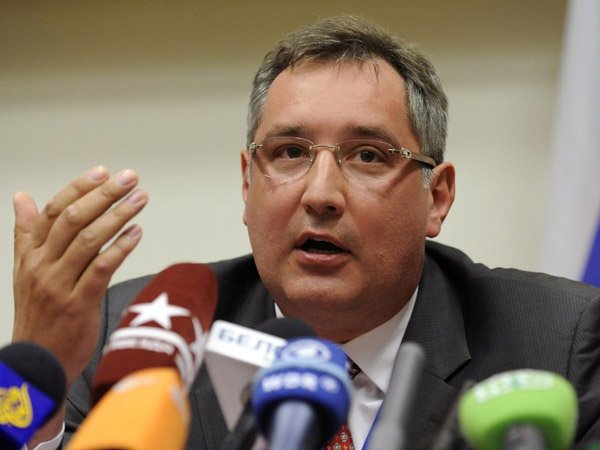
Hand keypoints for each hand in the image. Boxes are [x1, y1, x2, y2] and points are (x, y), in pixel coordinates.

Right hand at [12, 166, 147, 384]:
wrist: (36, 362)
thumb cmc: (38, 313)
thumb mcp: (24, 270)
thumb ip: (26, 233)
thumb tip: (21, 197)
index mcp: (31, 254)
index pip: (55, 211)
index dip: (80, 188)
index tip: (103, 172)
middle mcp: (43, 265)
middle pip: (74, 219)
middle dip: (104, 195)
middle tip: (130, 178)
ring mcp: (60, 284)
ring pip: (89, 240)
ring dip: (118, 215)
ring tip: (140, 199)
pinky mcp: (79, 304)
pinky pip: (101, 268)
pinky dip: (120, 248)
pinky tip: (137, 233)